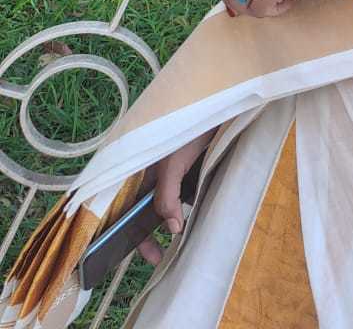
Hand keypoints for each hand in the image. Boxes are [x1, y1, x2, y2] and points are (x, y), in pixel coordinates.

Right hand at [136, 126, 219, 265]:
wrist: (215, 108)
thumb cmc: (186, 131)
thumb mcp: (172, 166)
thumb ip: (167, 198)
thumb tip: (172, 230)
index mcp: (136, 174)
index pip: (124, 211)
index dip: (131, 235)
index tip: (149, 256)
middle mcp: (147, 175)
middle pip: (142, 211)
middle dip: (150, 234)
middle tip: (163, 256)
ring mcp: (167, 173)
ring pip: (162, 203)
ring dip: (170, 220)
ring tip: (183, 237)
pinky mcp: (185, 169)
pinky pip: (180, 193)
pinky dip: (185, 205)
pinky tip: (195, 214)